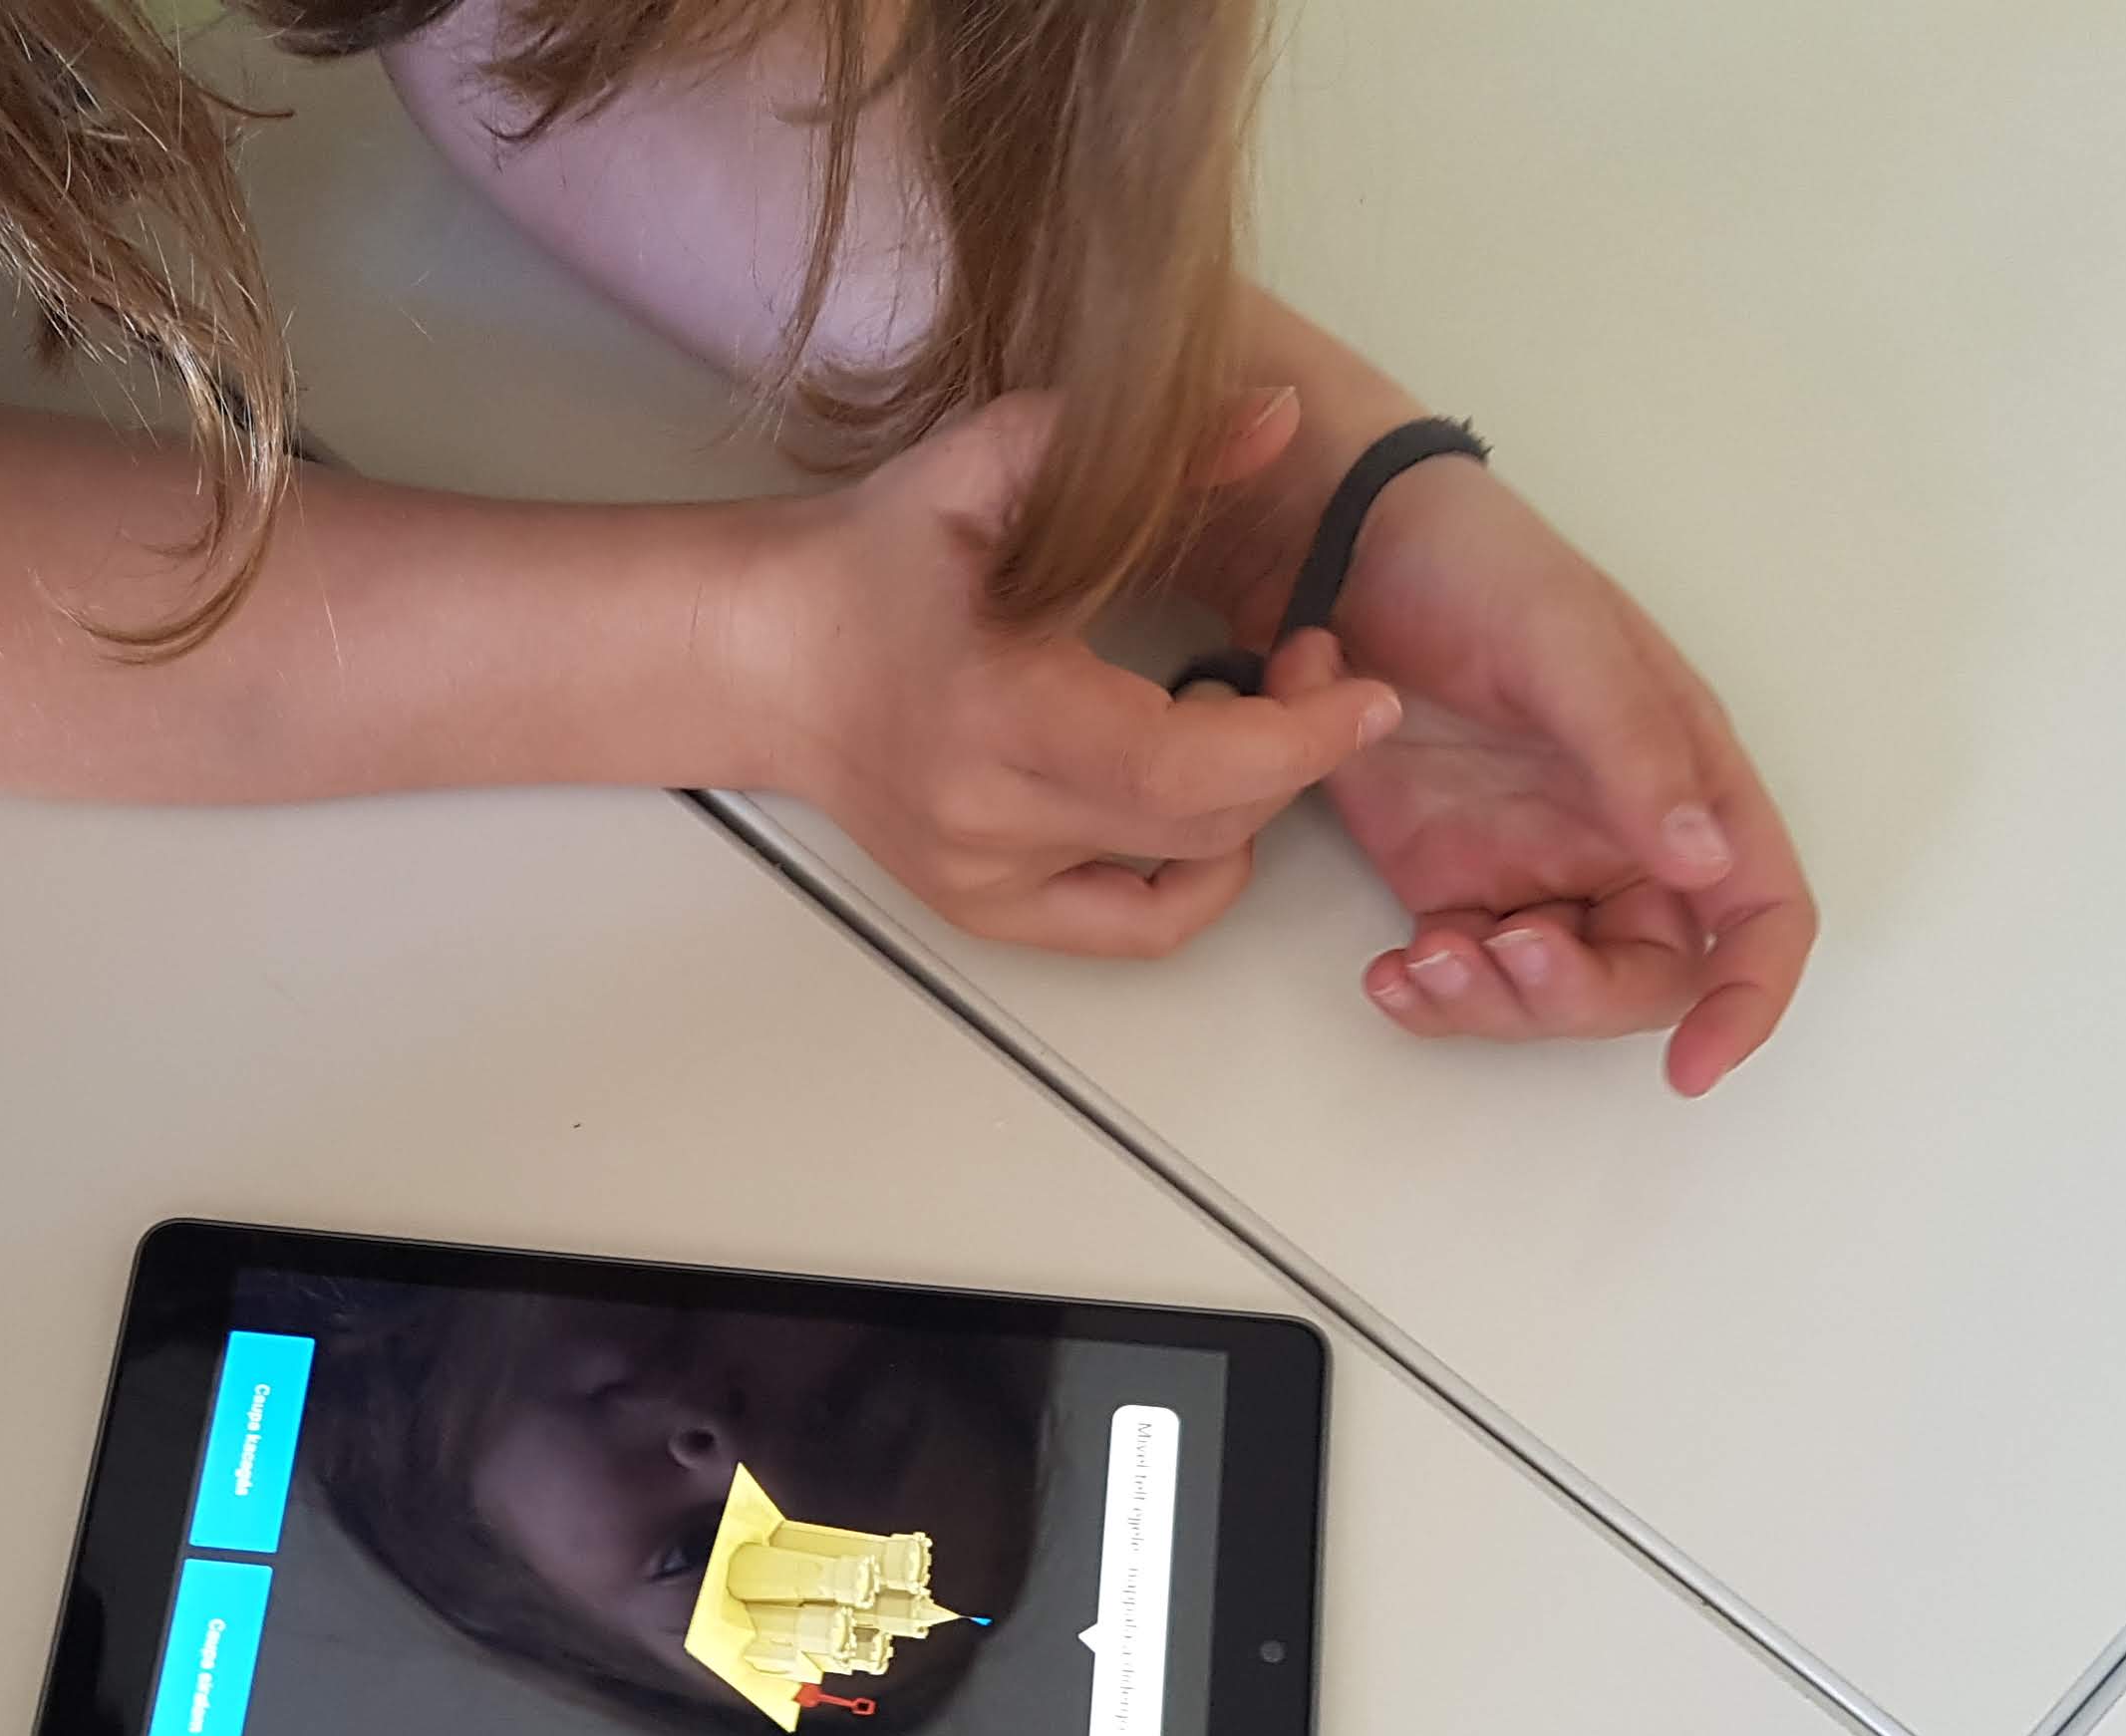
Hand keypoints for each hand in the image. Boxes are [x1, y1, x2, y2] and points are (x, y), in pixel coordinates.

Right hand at [749, 392, 1403, 956]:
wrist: (763, 654)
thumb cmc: (873, 556)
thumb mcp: (998, 463)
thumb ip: (1147, 445)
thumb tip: (1276, 419)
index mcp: (996, 714)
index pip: (1181, 767)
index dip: (1297, 739)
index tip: (1362, 688)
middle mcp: (991, 821)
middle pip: (1202, 822)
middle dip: (1291, 749)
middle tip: (1308, 665)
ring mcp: (987, 880)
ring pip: (1181, 873)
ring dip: (1247, 800)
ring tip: (1236, 717)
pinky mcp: (986, 910)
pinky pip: (1134, 926)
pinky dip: (1196, 875)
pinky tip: (1202, 802)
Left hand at [1288, 457, 1816, 1094]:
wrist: (1344, 554)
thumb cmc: (1478, 570)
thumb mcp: (1564, 642)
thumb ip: (1634, 751)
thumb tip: (1704, 862)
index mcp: (1689, 782)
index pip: (1759, 913)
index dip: (1747, 998)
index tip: (1697, 1065)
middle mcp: (1625, 841)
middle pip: (1643, 980)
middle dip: (1574, 998)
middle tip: (1497, 954)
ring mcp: (1536, 869)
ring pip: (1547, 996)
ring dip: (1492, 1008)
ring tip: (1417, 962)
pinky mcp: (1453, 884)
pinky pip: (1464, 977)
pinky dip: (1430, 998)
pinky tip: (1385, 975)